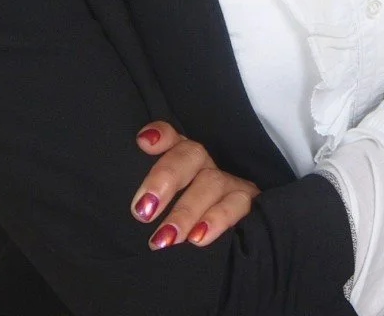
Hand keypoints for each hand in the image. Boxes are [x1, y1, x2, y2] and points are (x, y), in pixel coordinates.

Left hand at [130, 120, 260, 249]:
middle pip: (190, 155)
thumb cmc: (182, 225)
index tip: (143, 142)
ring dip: (185, 211)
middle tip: (142, 211)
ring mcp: (228, 181)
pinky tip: (198, 238)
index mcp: (181, 160)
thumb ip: (151, 202)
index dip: (160, 136)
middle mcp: (204, 165)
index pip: (172, 137)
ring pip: (211, 182)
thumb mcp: (164, 210)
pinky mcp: (248, 201)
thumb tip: (135, 210)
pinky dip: (217, 220)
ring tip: (165, 238)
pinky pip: (238, 204)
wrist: (231, 247)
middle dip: (165, 179)